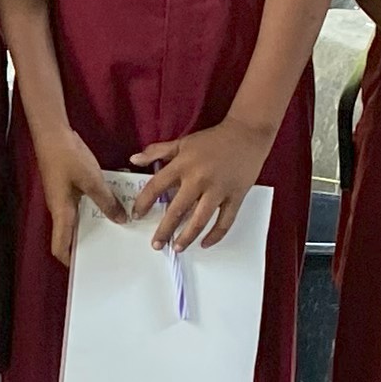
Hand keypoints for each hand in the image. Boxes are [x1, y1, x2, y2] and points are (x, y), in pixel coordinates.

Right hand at [32, 125, 123, 268]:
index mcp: (62, 212)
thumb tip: (121, 220)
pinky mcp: (67, 187)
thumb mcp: (92, 180)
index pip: (59, 246)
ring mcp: (62, 197)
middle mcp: (60, 209)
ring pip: (78, 219)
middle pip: (70, 235)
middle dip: (87, 245)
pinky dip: (94, 208)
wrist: (52, 132)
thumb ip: (107, 201)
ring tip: (116, 230)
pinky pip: (81, 205)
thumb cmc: (67, 157)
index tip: (86, 268)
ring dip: (93, 225)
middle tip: (109, 250)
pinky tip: (112, 203)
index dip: (69, 260)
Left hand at [133, 112, 271, 251]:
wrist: (247, 134)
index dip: (143, 203)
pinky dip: (215, 235)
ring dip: (187, 237)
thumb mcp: (182, 142)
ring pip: (200, 220)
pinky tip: (204, 243)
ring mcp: (218, 190)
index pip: (156, 186)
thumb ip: (156, 151)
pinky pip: (225, 221)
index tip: (137, 215)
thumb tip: (134, 159)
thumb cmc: (212, 139)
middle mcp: (198, 179)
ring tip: (177, 247)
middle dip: (164, 230)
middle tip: (156, 244)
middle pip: (177, 210)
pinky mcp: (235, 197)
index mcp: (183, 165)